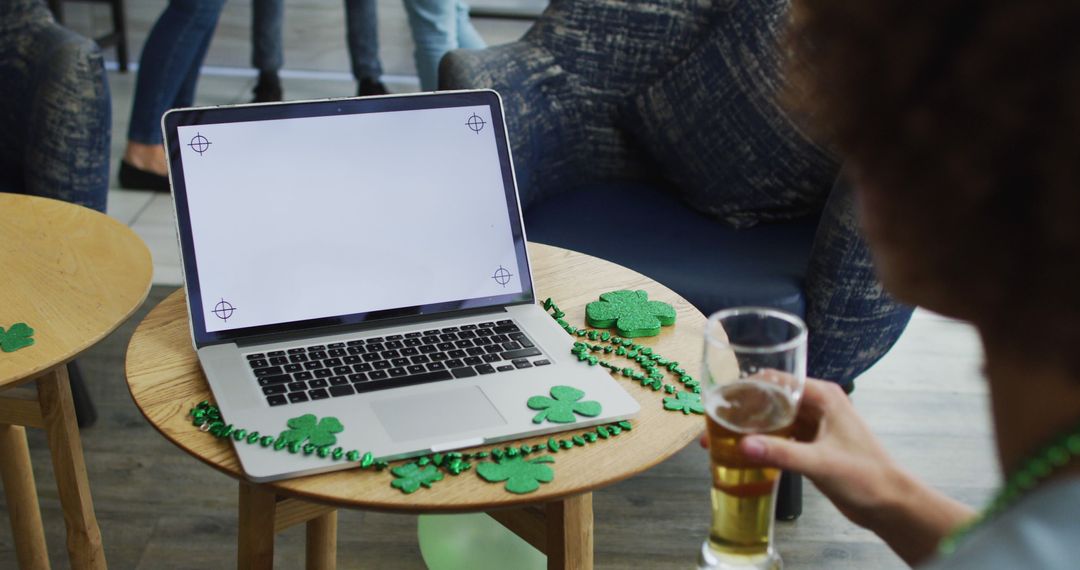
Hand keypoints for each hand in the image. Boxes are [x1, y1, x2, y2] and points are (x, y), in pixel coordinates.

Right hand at [729, 378, 973, 564]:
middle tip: (713, 424)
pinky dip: (761, 443)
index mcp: (822, 396)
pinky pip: (779, 437)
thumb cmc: (866, 476)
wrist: (890, 505)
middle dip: (742, 410)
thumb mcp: (821, 463)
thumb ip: (782, 453)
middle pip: (770, 398)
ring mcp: (813, 425)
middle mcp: (816, 405)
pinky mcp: (811, 445)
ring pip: (772, 418)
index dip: (746, 388)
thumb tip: (742, 445)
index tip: (720, 401)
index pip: (776, 380)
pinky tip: (741, 453)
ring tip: (718, 439)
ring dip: (749, 428)